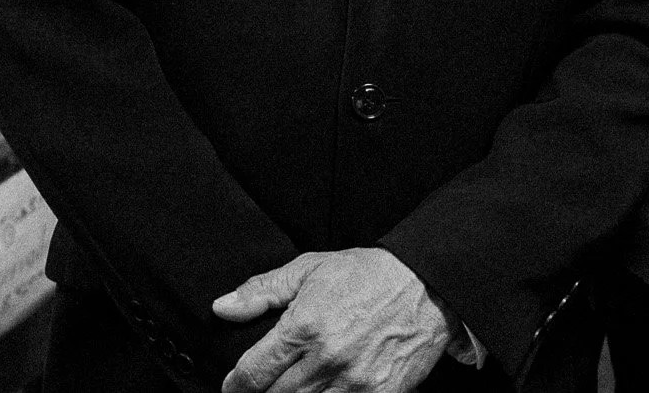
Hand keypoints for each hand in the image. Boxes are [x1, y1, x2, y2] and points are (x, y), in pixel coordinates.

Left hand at [212, 248, 452, 392]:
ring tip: (296, 386)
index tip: (233, 386)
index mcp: (305, 326)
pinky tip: (325, 391)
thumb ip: (262, 291)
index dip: (236, 384)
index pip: (254, 372)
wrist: (427, 285)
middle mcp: (327, 358)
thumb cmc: (368, 274)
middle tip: (265, 386)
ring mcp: (355, 382)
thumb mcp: (310, 269)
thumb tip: (221, 309)